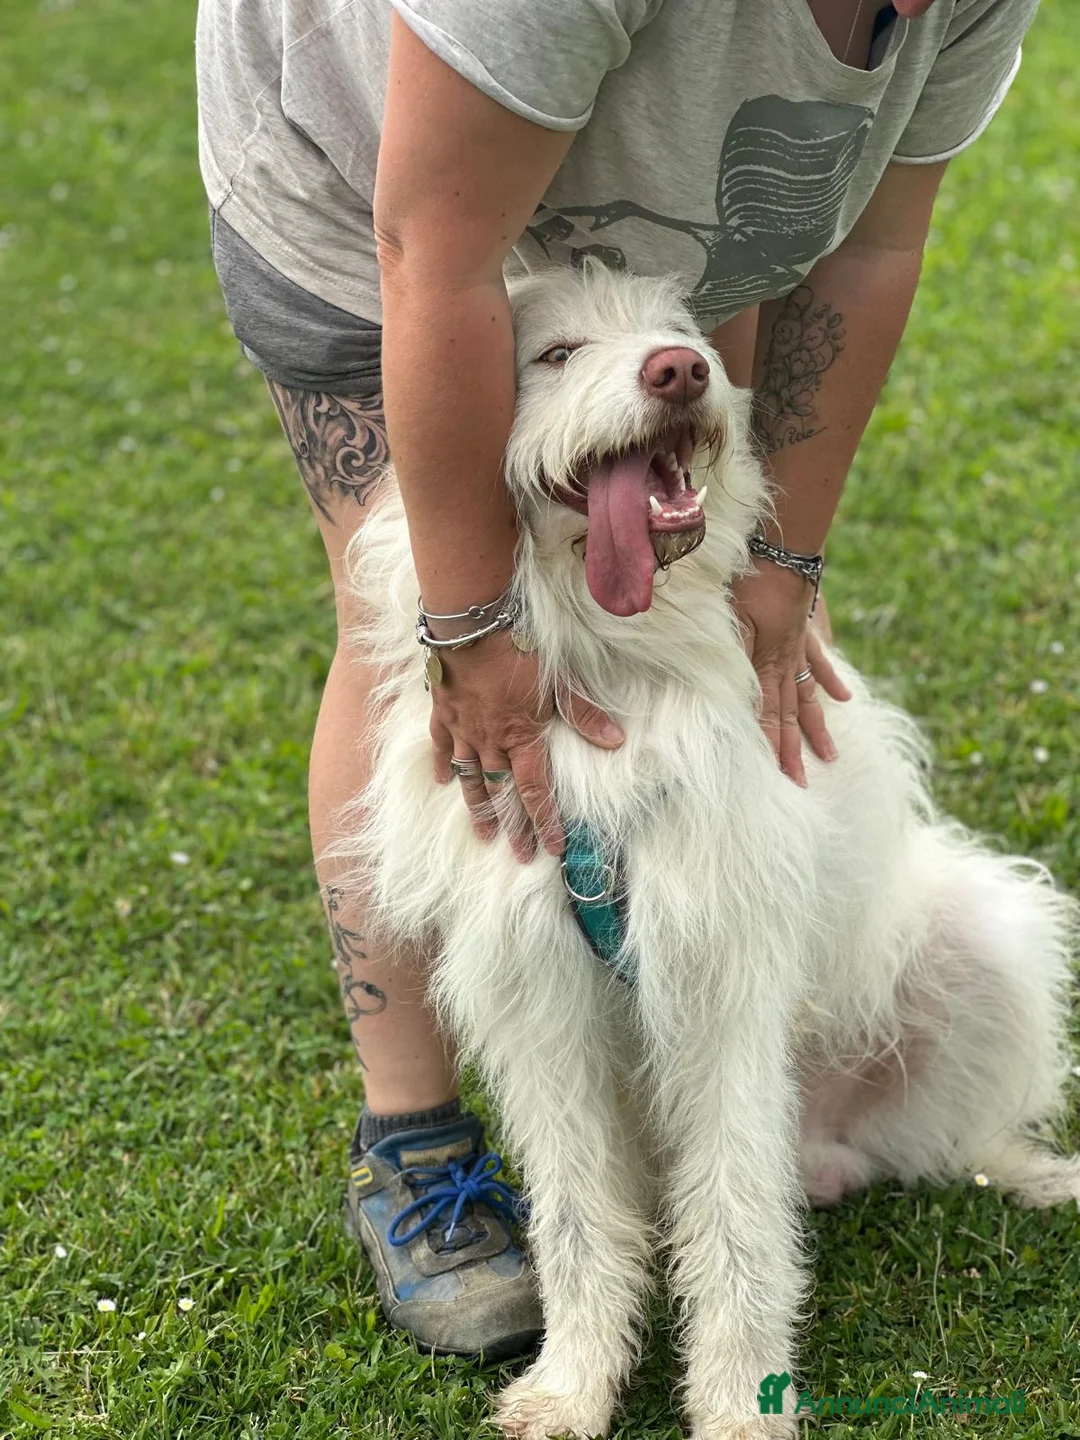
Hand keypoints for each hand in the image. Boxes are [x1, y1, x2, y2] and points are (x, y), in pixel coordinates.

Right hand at [427, 629, 623, 862]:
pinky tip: (443, 782)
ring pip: (471, 779)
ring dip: (478, 808)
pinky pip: (441, 747)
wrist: (470, 630)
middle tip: (518, 854)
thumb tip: (615, 740)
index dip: (545, 822)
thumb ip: (584, 715)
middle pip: (503, 794)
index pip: (536, 791)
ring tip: (483, 834)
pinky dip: (443, 766)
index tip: (551, 848)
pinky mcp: (443, 715)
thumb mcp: (557, 683)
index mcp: (521, 738)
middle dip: (513, 826)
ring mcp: (464, 731)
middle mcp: (491, 743)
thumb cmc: (517, 654)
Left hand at [730, 560, 850, 786]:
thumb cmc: (749, 579)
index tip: (778, 778)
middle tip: (802, 784)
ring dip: (816, 727)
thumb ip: (732, 654)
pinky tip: (843, 700)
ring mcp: (801, 646)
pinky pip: (821, 661)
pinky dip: (830, 682)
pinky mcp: (807, 628)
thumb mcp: (731, 617)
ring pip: (810, 695)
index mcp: (766, 663)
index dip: (772, 747)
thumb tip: (730, 692)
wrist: (783, 545)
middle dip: (793, 750)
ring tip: (830, 756)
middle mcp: (787, 661)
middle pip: (791, 714)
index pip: (769, 715)